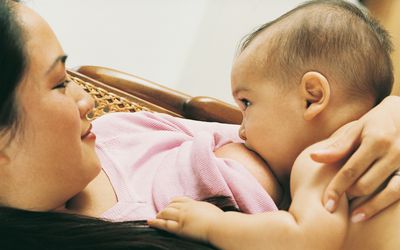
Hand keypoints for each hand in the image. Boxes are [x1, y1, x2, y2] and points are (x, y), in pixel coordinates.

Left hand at [147, 196, 222, 241]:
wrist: (220, 226)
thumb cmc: (221, 221)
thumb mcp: (211, 210)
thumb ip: (204, 209)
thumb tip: (206, 212)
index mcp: (194, 204)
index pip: (180, 199)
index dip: (173, 202)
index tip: (170, 204)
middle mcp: (186, 208)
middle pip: (171, 205)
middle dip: (166, 208)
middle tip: (162, 213)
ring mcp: (182, 217)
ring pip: (166, 212)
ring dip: (160, 215)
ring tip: (156, 218)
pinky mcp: (180, 227)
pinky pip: (164, 224)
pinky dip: (155, 222)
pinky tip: (149, 222)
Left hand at [311, 96, 399, 221]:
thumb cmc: (376, 123)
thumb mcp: (356, 129)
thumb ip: (337, 147)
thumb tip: (313, 157)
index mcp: (375, 141)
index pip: (350, 170)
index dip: (337, 189)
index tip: (326, 205)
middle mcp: (393, 153)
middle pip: (367, 184)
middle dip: (349, 196)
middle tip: (336, 204)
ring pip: (387, 192)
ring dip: (368, 206)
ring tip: (353, 216)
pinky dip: (384, 204)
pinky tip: (369, 212)